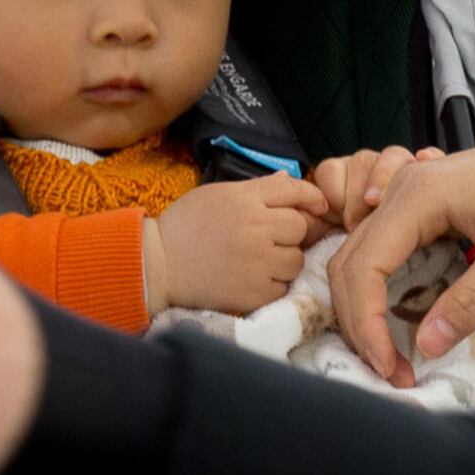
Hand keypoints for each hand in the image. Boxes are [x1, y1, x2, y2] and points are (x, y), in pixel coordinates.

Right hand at [150, 175, 325, 314]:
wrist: (157, 266)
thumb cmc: (185, 226)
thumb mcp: (218, 195)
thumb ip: (258, 189)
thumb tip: (290, 181)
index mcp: (245, 200)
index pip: (294, 191)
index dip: (312, 198)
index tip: (317, 207)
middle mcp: (254, 228)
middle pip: (300, 227)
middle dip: (291, 233)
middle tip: (268, 239)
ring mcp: (256, 263)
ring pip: (296, 260)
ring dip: (284, 261)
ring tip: (256, 261)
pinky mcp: (253, 293)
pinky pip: (282, 287)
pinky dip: (271, 284)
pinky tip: (248, 279)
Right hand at [327, 125, 474, 388]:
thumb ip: (472, 300)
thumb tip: (426, 346)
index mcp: (419, 194)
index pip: (363, 266)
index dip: (367, 324)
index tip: (391, 367)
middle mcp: (407, 189)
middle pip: (352, 262)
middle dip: (361, 322)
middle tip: (390, 369)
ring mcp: (417, 194)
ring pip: (365, 256)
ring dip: (369, 306)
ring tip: (393, 350)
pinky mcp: (433, 206)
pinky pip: (390, 249)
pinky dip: (387, 287)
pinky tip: (407, 316)